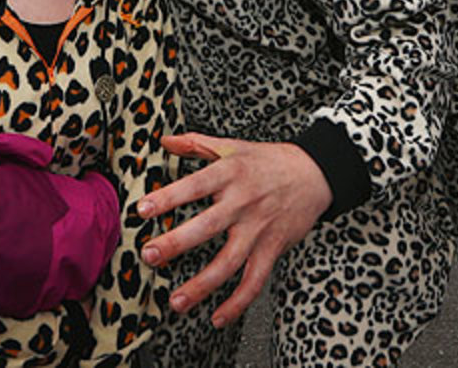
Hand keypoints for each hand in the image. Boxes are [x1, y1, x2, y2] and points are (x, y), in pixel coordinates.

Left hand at [136, 134, 331, 327]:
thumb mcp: (231, 146)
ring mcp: (258, 229)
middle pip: (207, 226)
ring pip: (229, 262)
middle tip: (150, 256)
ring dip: (202, 285)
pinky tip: (218, 317)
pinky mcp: (273, 248)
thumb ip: (195, 143)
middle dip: (176, 243)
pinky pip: (255, 280)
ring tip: (176, 300)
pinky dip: (238, 302)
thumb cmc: (268, 160)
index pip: (194, 185)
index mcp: (230, 173)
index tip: (143, 210)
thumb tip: (164, 139)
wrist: (314, 174)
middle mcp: (243, 202)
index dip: (169, 197)